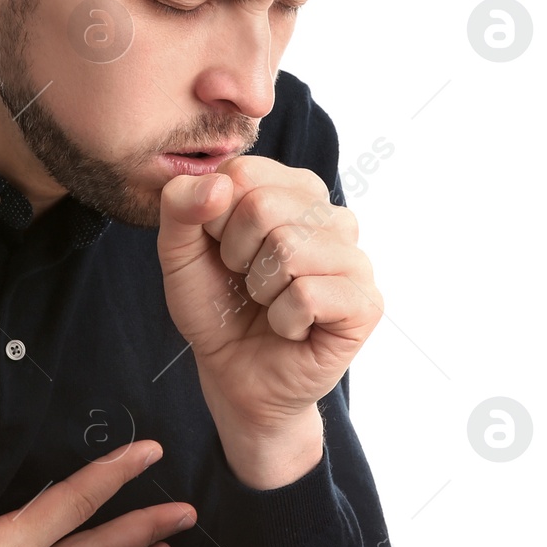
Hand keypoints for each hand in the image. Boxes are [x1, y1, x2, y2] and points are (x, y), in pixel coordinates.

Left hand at [156, 155, 382, 487]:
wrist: (235, 374)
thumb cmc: (216, 306)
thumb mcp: (179, 253)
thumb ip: (180, 207)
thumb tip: (217, 182)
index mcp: (291, 190)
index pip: (242, 172)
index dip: (214, 219)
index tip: (222, 250)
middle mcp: (331, 215)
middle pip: (264, 207)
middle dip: (236, 256)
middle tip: (246, 282)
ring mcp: (355, 258)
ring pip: (288, 250)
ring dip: (260, 290)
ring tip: (270, 303)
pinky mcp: (366, 303)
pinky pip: (308, 294)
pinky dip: (284, 319)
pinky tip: (293, 327)